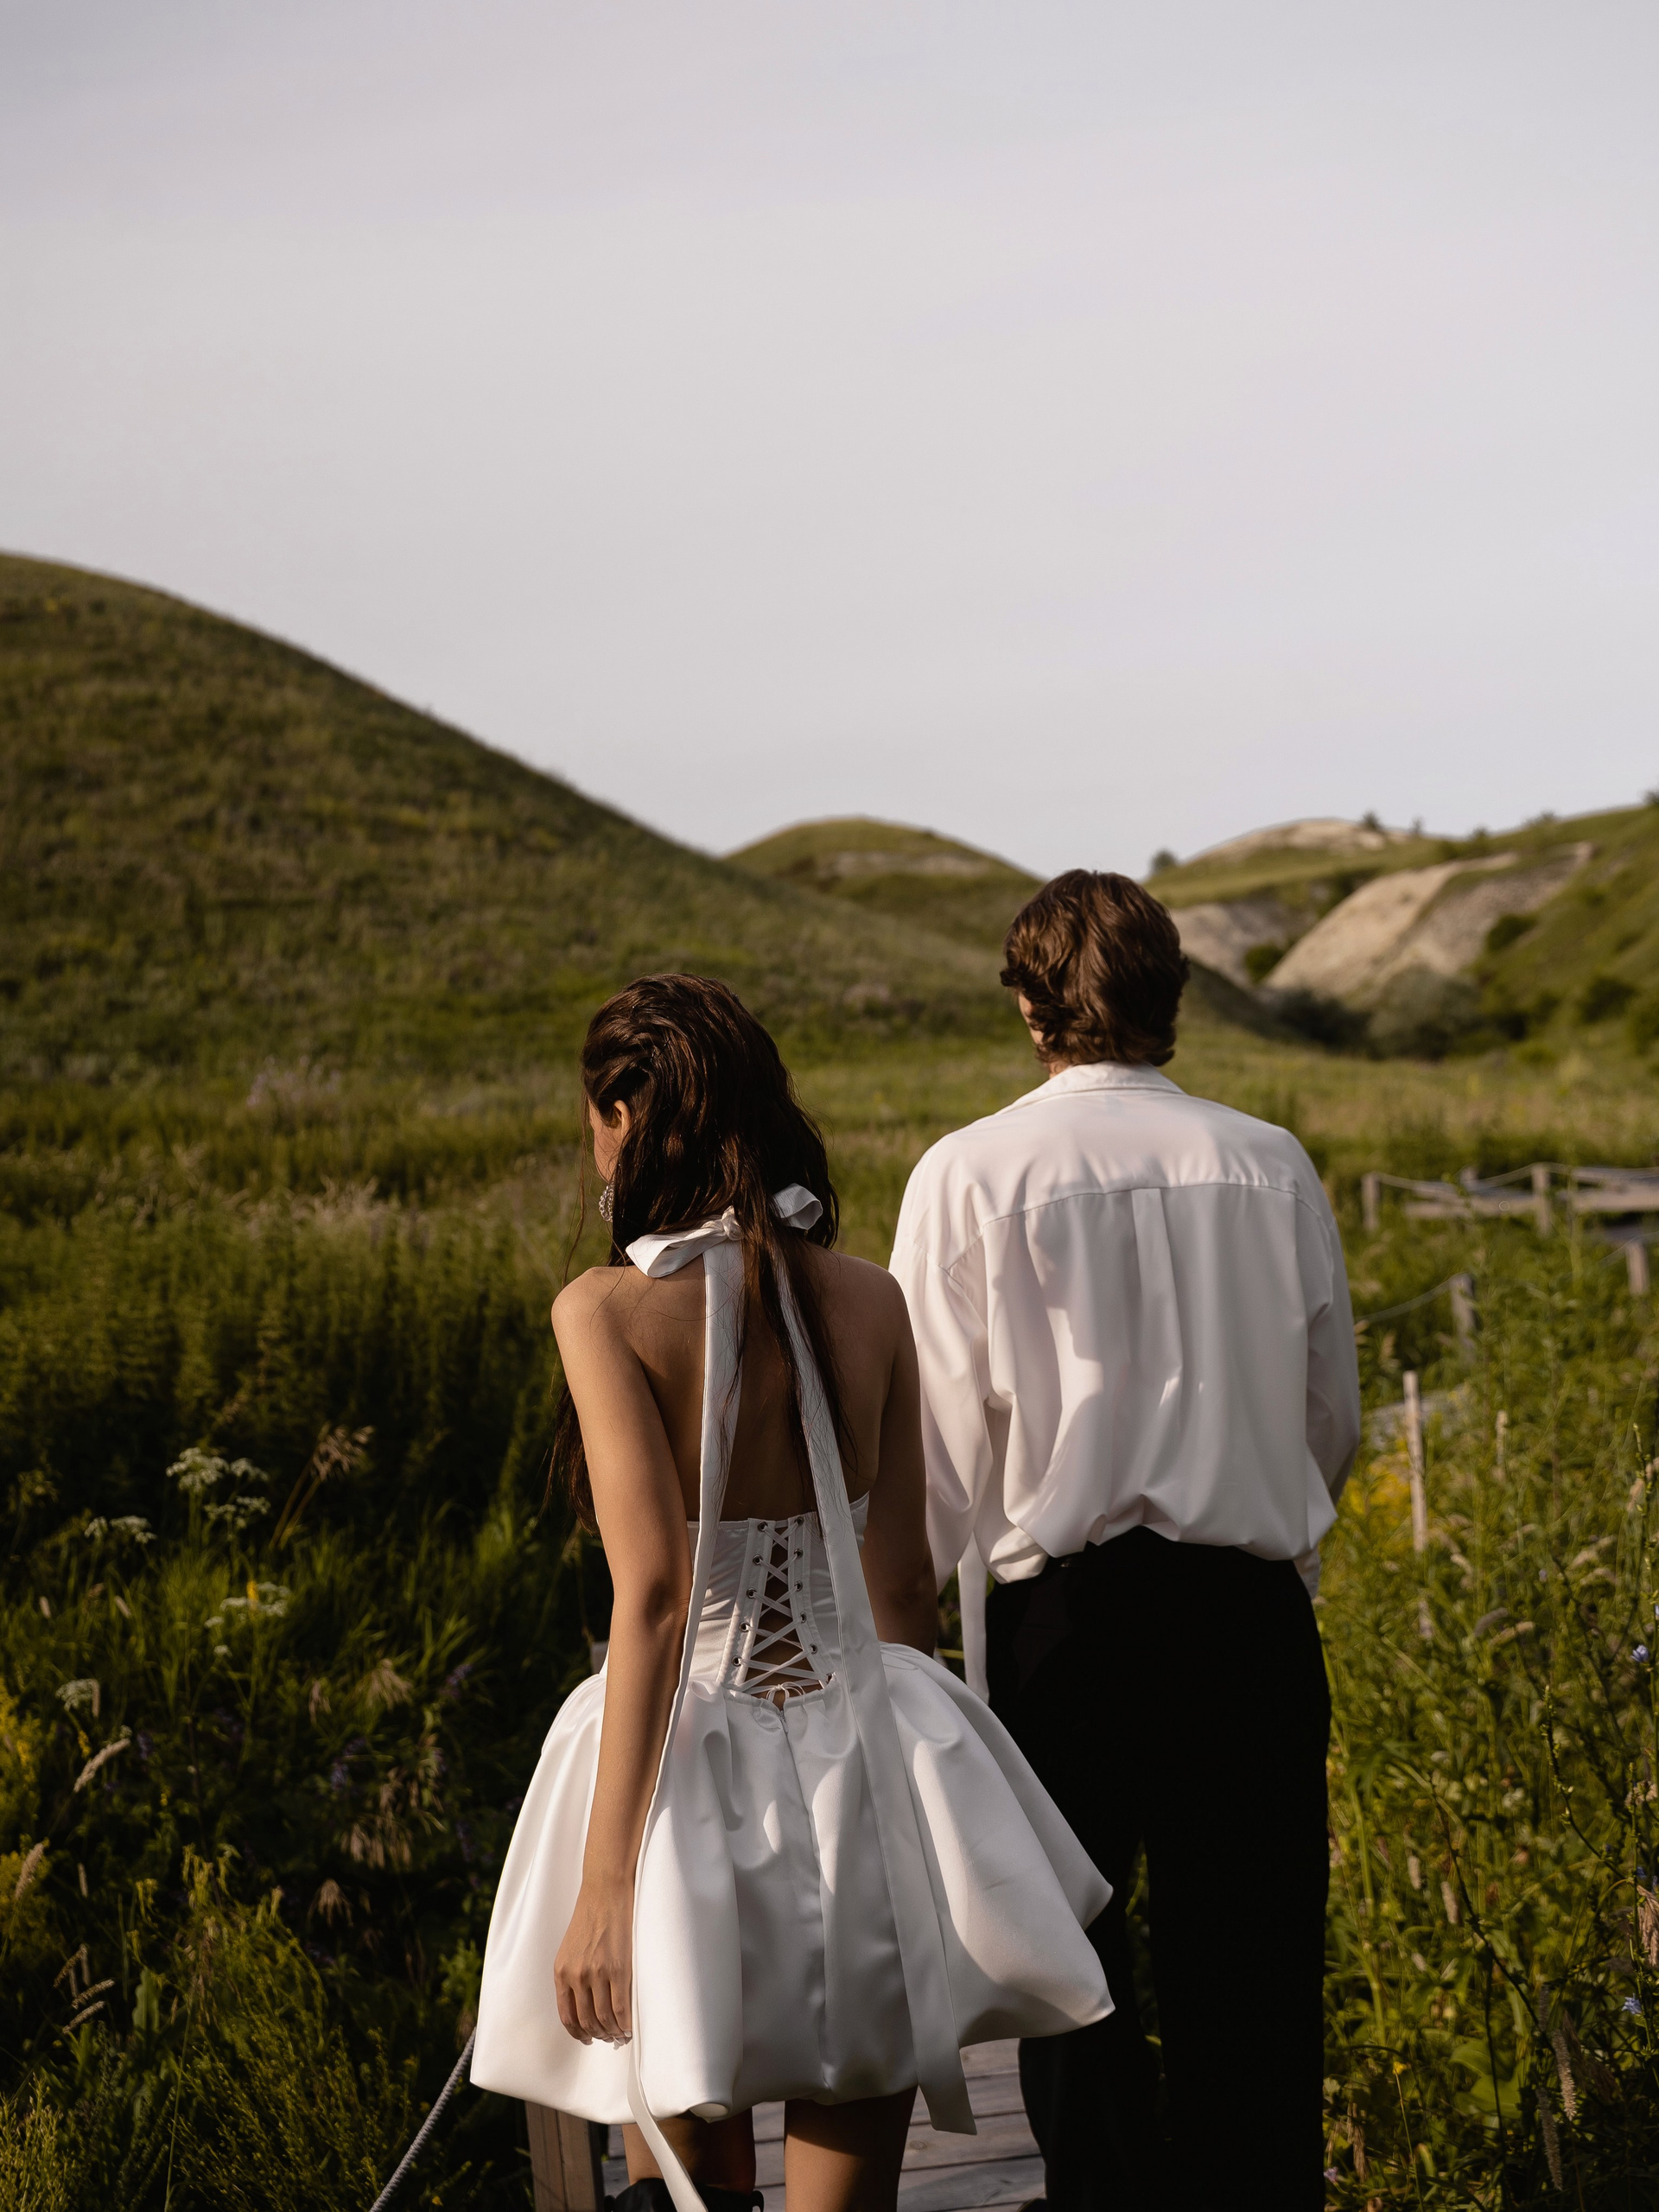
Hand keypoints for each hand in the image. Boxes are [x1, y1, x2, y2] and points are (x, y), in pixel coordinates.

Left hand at [555, 1879, 633, 2044]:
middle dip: (598, 2034)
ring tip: (620, 2034)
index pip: (567, 2016)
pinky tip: (630, 2026)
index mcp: (561, 1972)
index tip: (588, 2039)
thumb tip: (582, 2004)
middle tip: (608, 2038)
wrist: (605, 1891)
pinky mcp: (619, 1969)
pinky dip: (625, 2022)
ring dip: (613, 2031)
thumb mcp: (569, 1949)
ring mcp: (597, 1973)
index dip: (578, 2033)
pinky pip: (621, 2007)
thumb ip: (571, 1975)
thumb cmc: (589, 1917)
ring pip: (604, 2018)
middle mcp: (576, 1976)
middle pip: (587, 2021)